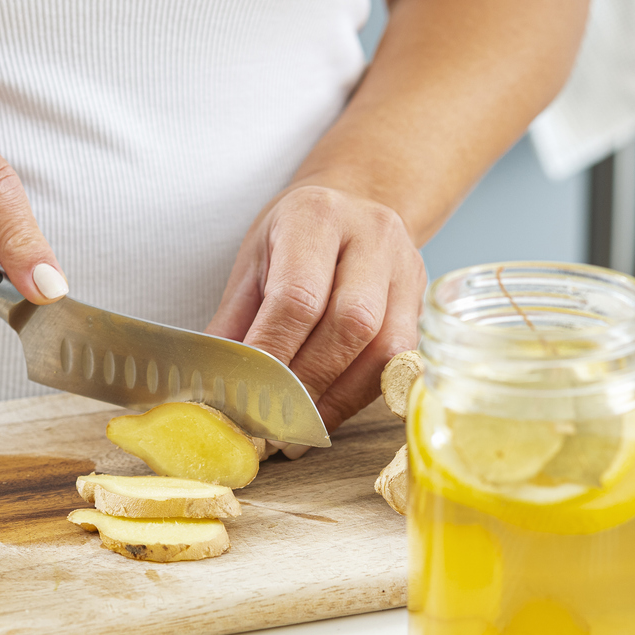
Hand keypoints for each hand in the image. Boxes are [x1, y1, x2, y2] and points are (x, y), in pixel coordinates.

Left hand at [207, 184, 425, 432]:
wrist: (358, 203)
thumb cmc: (296, 236)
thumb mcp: (254, 262)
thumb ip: (235, 322)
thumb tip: (210, 388)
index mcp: (316, 216)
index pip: (298, 296)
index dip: (272, 355)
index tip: (245, 400)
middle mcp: (373, 236)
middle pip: (349, 324)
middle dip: (306, 385)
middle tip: (269, 426)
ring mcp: (407, 269)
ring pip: (384, 349)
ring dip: (337, 399)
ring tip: (297, 431)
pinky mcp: (424, 302)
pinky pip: (400, 362)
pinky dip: (360, 395)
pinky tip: (328, 413)